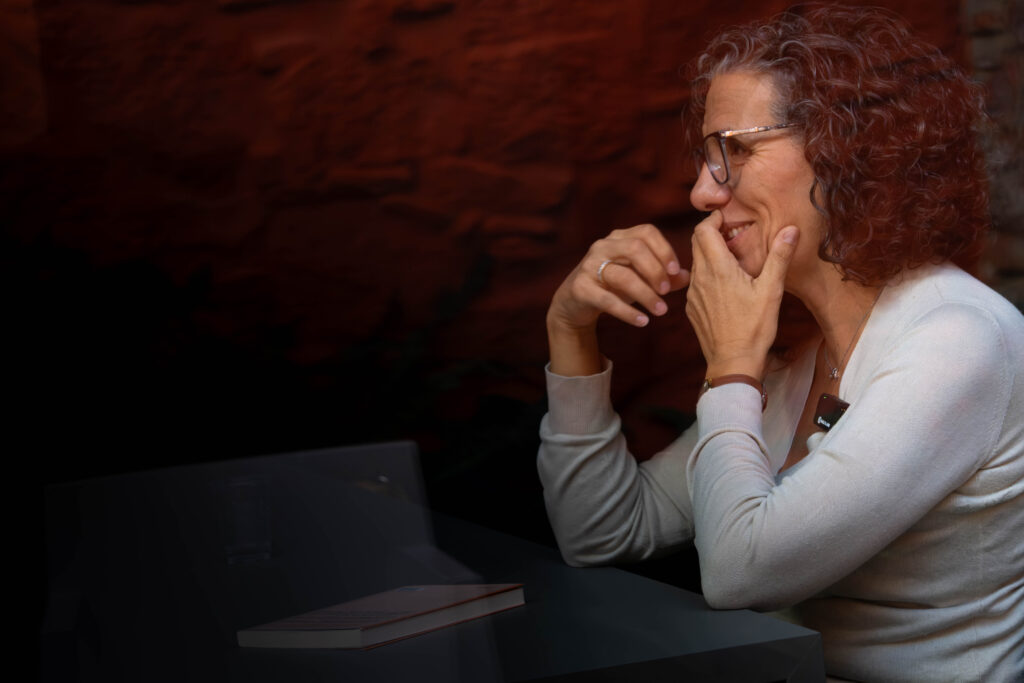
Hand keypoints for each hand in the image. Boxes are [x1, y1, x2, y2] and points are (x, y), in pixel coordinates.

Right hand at [547, 224, 689, 375]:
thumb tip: (686, 276)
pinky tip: (643, 321)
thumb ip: (663, 276)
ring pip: (622, 276)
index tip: (675, 270)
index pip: (646, 232)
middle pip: (635, 248)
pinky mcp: (580, 288)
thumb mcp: (639, 278)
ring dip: (646, 295)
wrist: (575, 302)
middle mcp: (603, 246)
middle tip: (667, 291)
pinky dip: (627, 312)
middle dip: (656, 270)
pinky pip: (607, 299)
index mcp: (620, 238)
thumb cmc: (612, 286)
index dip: (664, 249)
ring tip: (661, 311)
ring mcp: (589, 265)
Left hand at [685, 211, 798, 378]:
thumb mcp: (771, 290)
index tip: (728, 219)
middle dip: (711, 233)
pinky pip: (694, 282)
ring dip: (709, 255)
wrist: (733, 362)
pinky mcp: (691, 308)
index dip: (713, 219)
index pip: (702, 230)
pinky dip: (706, 275)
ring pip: (694, 262)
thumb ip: (779, 257)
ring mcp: (693, 293)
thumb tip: (791, 229)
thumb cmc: (754, 327)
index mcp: (717, 268)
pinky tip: (724, 285)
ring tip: (731, 260)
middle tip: (731, 234)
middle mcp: (699, 277)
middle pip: (696, 243)